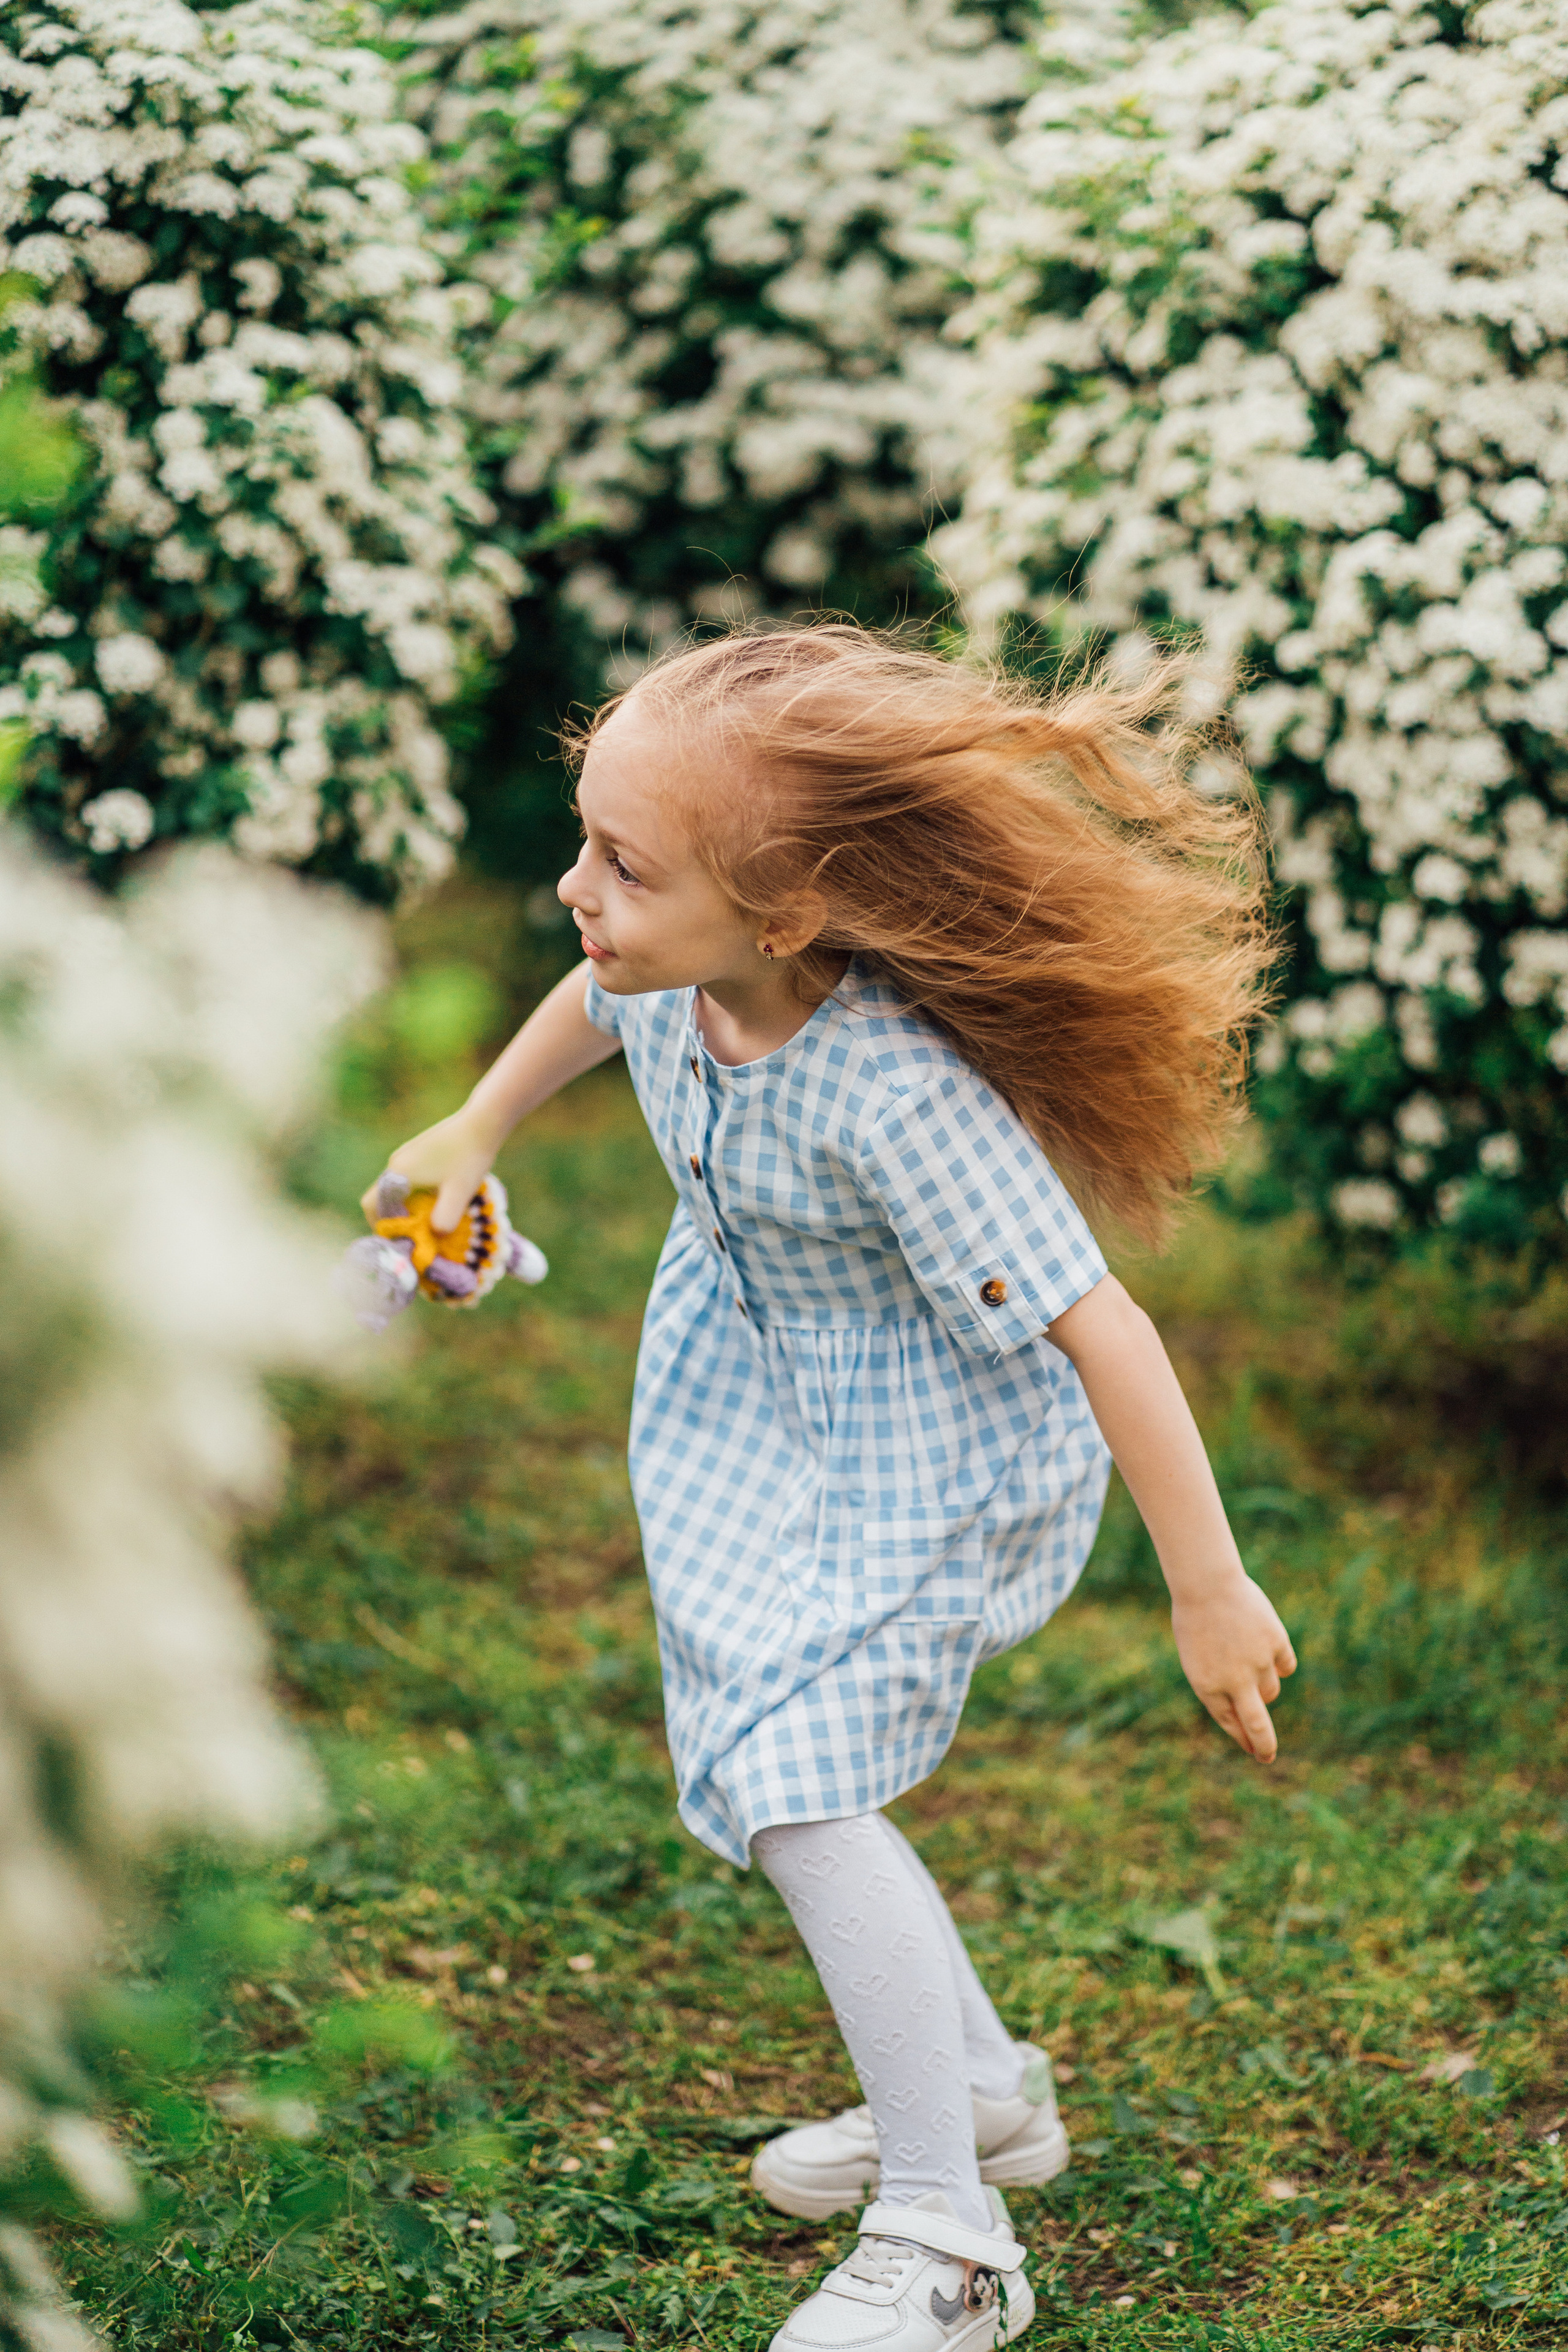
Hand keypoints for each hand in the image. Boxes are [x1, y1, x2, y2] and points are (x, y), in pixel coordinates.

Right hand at [359, 1105, 498, 1234]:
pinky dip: (418, 1192)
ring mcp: (407, 1153)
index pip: (371, 1205)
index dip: (379, 1225)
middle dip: (398, 1217)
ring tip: (433, 1216)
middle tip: (419, 1233)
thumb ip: (444, 1219)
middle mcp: (397, 1162)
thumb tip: (434, 1235)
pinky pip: (410, 1176)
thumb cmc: (470, 1158)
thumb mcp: (459, 1194)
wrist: (482, 1122)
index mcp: (399, 1173)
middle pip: (384, 1198)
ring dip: (410, 1204)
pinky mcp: (419, 1149)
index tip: (399, 1238)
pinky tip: (441, 1196)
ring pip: (399, 1187)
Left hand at [1170, 1572, 1296, 1762]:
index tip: (1254, 1751)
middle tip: (1268, 1756)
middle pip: (1258, 1726)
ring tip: (1248, 1660)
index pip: (1230, 1722)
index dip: (1243, 1738)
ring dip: (1264, 1686)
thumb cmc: (1196, 1619)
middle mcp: (1234, 1681)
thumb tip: (1251, 1706)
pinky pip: (1285, 1666)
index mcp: (1207, 1687)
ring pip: (1271, 1691)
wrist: (1207, 1584)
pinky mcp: (1276, 1644)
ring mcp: (1258, 1663)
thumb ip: (1220, 1685)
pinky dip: (1278, 1664)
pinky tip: (1265, 1647)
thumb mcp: (1198, 1658)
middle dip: (1264, 1745)